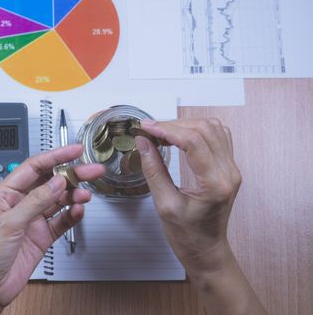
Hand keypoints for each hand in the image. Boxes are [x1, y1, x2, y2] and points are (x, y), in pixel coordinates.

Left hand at [0, 144, 104, 314]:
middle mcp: (20, 204)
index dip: (56, 157)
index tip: (75, 151)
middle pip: (50, 182)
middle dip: (72, 175)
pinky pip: (61, 221)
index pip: (34, 167)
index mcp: (6, 193)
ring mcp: (32, 220)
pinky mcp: (41, 236)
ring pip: (58, 201)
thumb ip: (36, 201)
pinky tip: (77, 211)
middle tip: (92, 171)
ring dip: (73, 196)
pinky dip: (71, 216)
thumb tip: (57, 182)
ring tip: (86, 194)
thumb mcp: (9, 223)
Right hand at [136, 118, 265, 313]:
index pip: (193, 142)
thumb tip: (143, 142)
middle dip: (173, 125)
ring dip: (186, 125)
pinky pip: (218, 137)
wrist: (206, 250)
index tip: (146, 127)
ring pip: (213, 129)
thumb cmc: (187, 235)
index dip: (167, 129)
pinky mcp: (229, 168)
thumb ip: (153, 170)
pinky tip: (179, 137)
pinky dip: (197, 131)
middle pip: (204, 130)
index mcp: (215, 184)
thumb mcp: (164, 204)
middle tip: (149, 131)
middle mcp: (229, 172)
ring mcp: (232, 169)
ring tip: (162, 133)